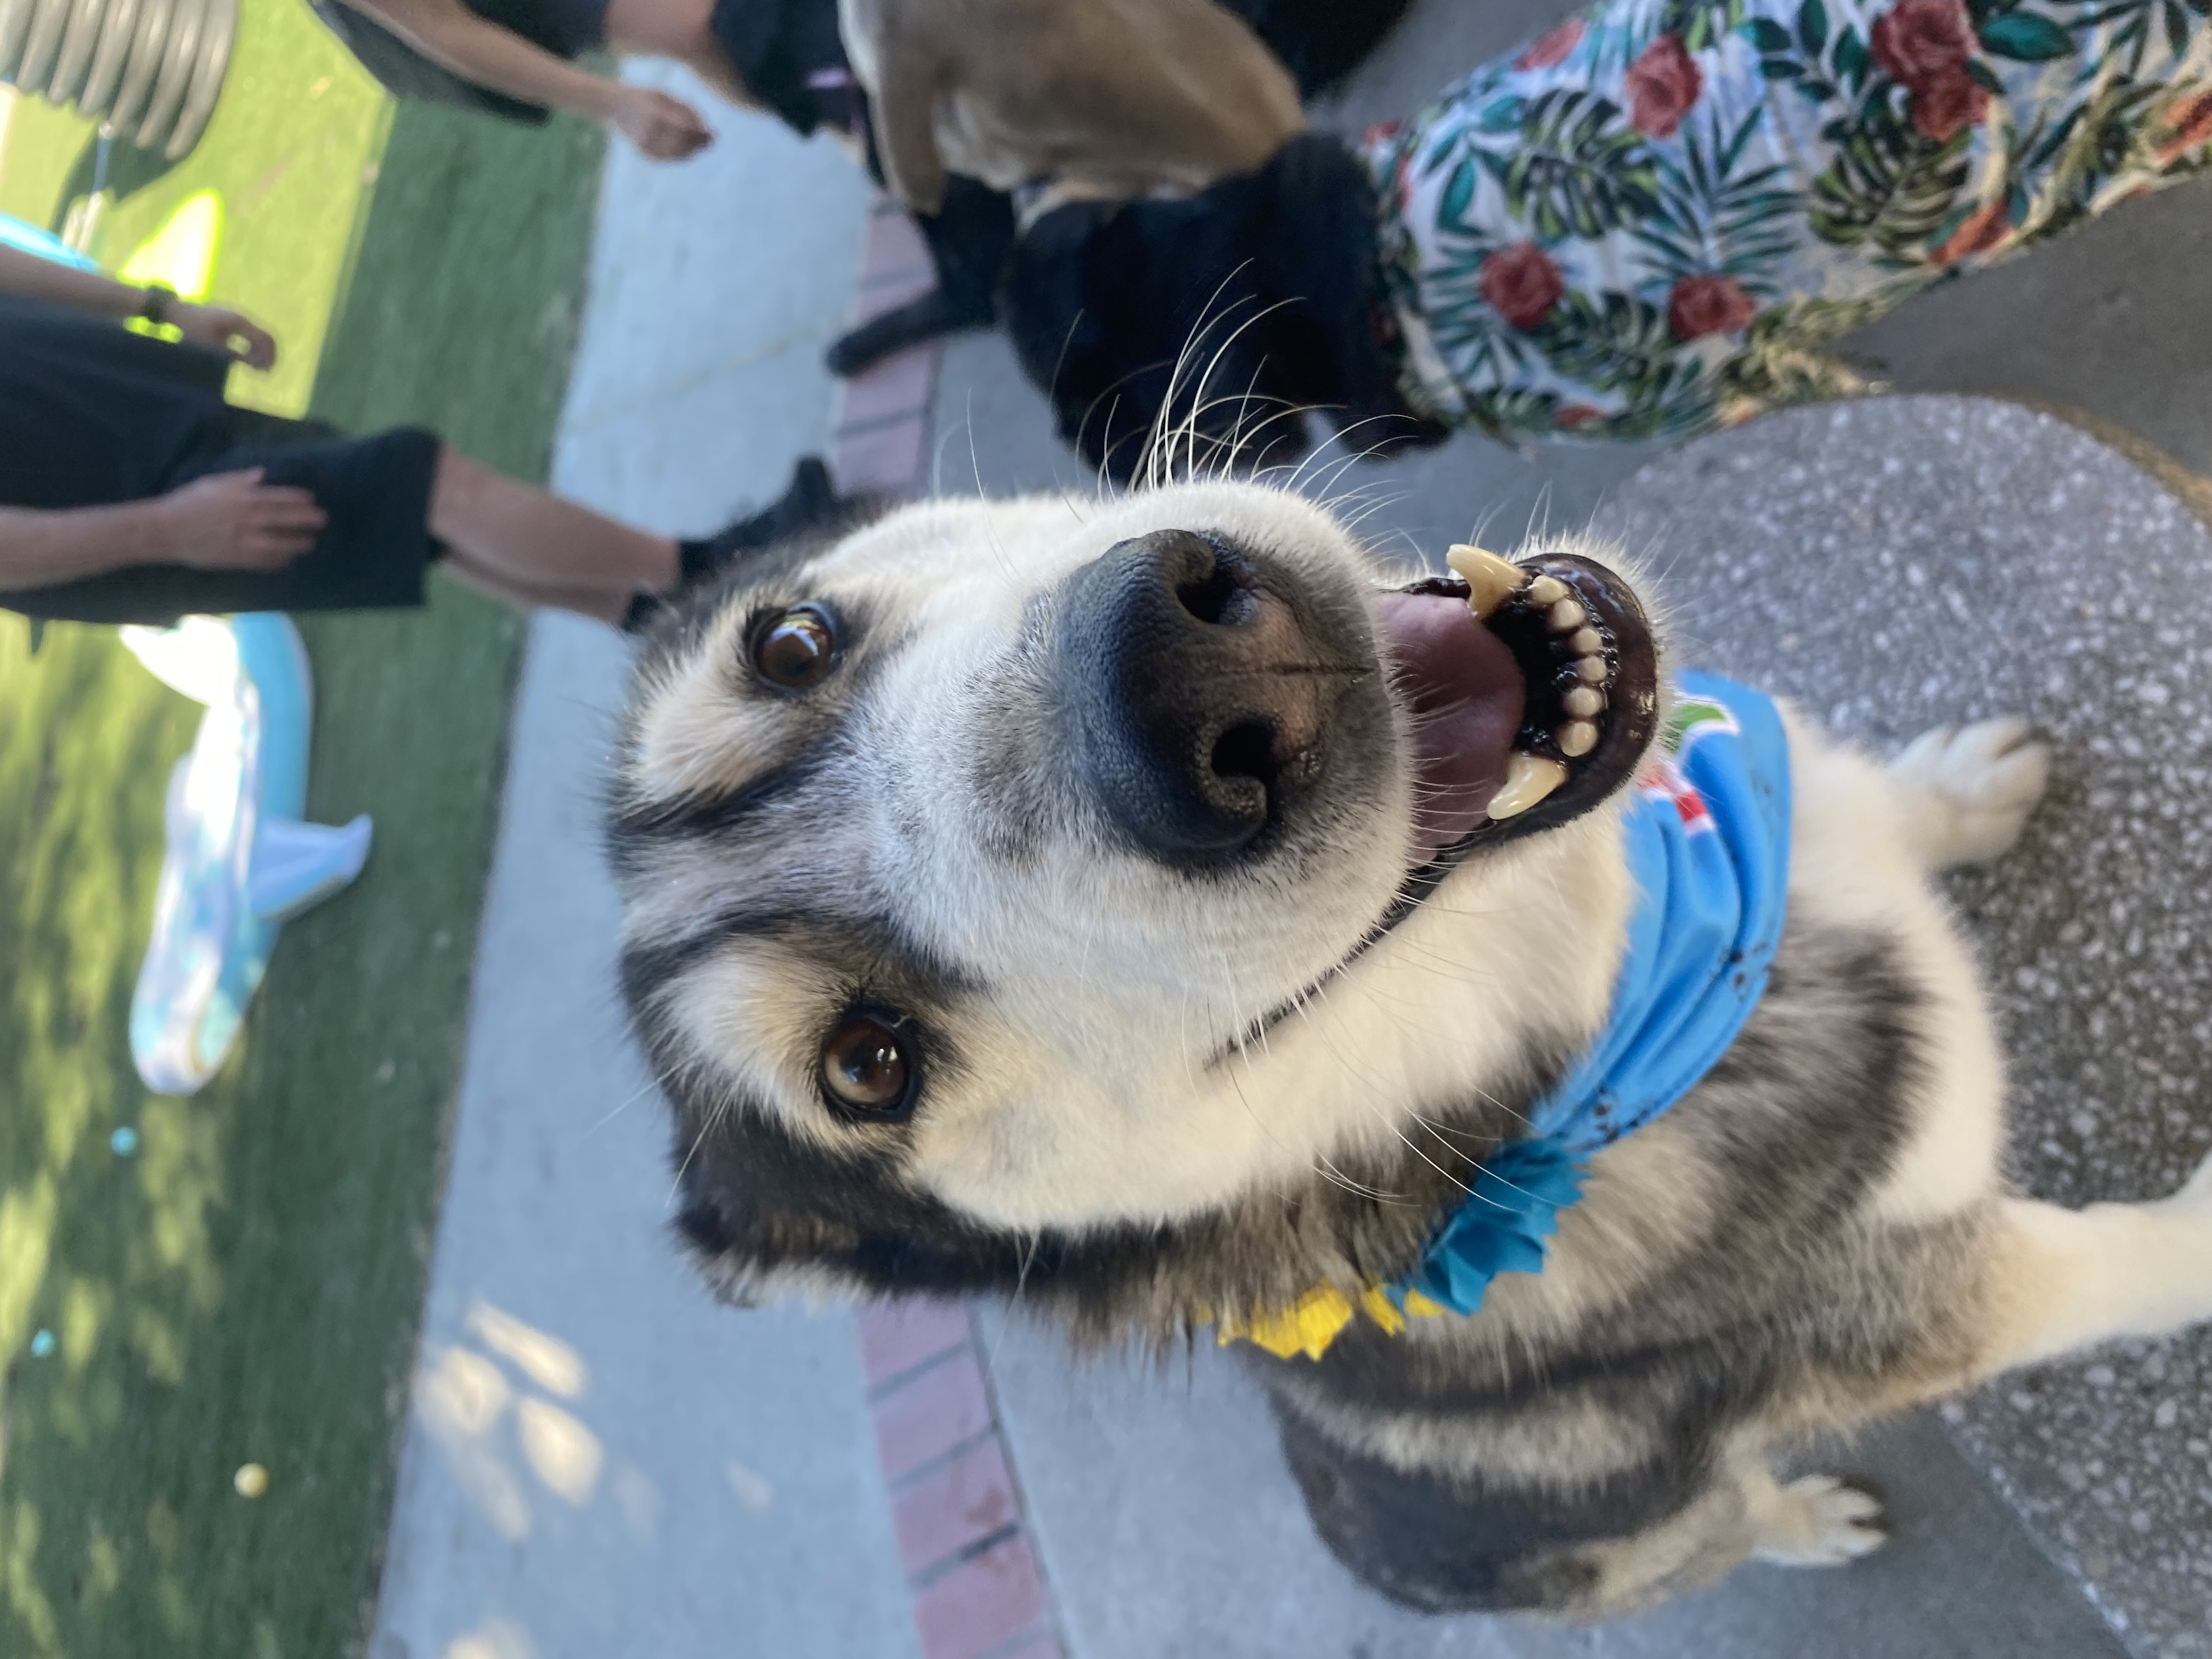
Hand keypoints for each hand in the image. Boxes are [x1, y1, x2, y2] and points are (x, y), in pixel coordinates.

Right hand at [156, 470, 327, 569]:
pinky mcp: (235, 559)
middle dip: (306, 520)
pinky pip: (263, 562)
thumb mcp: (212, 484)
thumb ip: (239, 480)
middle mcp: (245, 519)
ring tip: (310, 543)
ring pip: (279, 544)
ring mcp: (241, 541)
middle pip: (283, 519)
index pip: (277, 497)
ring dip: (297, 544)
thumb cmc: (187, 503)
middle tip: (323, 520)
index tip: (312, 500)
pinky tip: (289, 560)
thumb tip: (262, 474)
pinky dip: (278, 561)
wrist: (163, 530)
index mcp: (240, 498)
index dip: (298, 499)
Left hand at [170, 300, 278, 369]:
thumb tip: (255, 364)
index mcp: (240, 322)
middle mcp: (242, 317)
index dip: (270, 357)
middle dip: (267, 356)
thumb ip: (235, 355)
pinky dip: (251, 347)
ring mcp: (237, 317)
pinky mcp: (231, 321)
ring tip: (255, 369)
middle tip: (263, 373)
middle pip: (265, 337)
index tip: (264, 373)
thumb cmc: (191, 330)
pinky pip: (248, 335)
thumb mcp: (212, 347)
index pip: (266, 339)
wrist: (176, 311)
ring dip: (259, 353)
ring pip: (257, 336)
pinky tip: (247, 360)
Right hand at [609, 85, 711, 159]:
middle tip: (712, 140)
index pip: (684, 129)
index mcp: (655, 115)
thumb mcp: (664, 95)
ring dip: (693, 151)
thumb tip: (705, 127)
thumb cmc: (642, 95)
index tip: (714, 132)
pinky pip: (668, 158)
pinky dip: (681, 155)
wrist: (613, 106)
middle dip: (700, 144)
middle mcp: (650, 133)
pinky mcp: (644, 152)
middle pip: (683, 144)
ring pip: (677, 154)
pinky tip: (689, 149)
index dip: (701, 133)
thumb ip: (684, 109)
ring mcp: (645, 145)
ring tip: (703, 144)